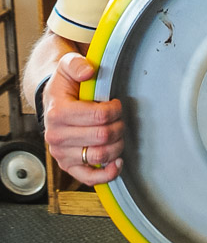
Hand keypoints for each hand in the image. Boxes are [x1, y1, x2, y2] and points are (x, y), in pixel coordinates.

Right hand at [43, 52, 124, 185]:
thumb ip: (76, 64)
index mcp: (58, 113)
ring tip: (117, 133)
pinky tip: (117, 161)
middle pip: (103, 136)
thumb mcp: (67, 66)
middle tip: (118, 118)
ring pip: (100, 156)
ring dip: (117, 145)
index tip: (115, 104)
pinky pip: (89, 178)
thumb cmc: (64, 86)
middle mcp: (56, 137)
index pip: (100, 116)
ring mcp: (62, 154)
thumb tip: (88, 71)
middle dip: (118, 125)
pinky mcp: (68, 166)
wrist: (52, 103)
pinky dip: (108, 173)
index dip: (115, 109)